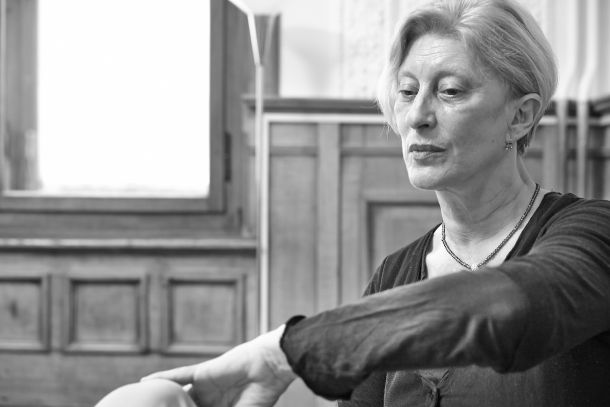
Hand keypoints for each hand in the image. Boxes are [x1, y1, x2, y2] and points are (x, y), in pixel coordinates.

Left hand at [142, 325, 296, 406]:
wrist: (270, 369)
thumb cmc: (262, 395)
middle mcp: (211, 400)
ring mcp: (205, 386)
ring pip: (178, 395)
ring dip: (165, 401)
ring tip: (147, 404)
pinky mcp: (202, 373)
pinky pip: (178, 375)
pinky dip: (162, 378)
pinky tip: (145, 382)